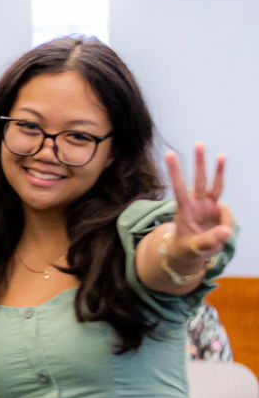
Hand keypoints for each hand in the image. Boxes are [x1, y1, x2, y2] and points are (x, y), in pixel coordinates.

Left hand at [165, 144, 233, 263]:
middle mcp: (196, 204)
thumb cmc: (186, 249)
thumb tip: (227, 231)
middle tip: (198, 143)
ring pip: (216, 185)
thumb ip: (209, 240)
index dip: (175, 171)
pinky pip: (228, 213)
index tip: (169, 154)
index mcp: (183, 209)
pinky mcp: (219, 212)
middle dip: (199, 162)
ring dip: (219, 170)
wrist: (191, 254)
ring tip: (222, 155)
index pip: (178, 187)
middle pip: (198, 180)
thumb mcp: (193, 248)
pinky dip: (227, 223)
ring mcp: (209, 206)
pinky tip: (222, 233)